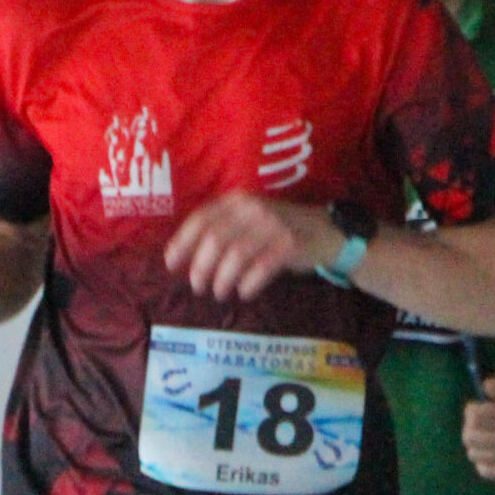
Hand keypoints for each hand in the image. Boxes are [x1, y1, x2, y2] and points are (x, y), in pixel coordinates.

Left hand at [163, 194, 337, 300]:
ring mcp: (272, 226)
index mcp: (237, 201)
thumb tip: (183, 257)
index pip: (200, 218)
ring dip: (222, 279)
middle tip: (197, 286)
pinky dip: (248, 284)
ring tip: (219, 294)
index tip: (170, 264)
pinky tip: (244, 293)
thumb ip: (221, 229)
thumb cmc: (277, 229)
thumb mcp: (248, 220)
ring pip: (236, 255)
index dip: (182, 242)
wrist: (325, 231)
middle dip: (201, 266)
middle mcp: (253, 209)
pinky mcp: (289, 245)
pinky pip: (261, 268)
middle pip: (215, 238)